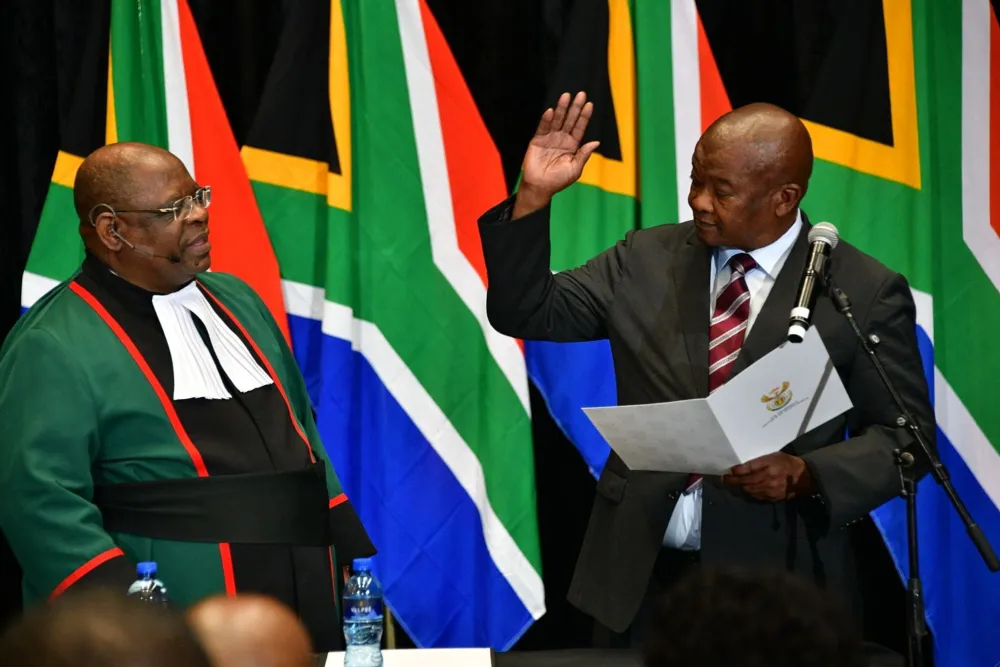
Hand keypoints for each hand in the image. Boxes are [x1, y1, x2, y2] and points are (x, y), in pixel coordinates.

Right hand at [513, 91, 600, 218]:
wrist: (540, 187)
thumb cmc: (558, 181)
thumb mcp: (575, 169)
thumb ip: (584, 155)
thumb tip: (596, 142)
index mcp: (572, 146)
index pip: (580, 127)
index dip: (584, 116)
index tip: (589, 104)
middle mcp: (562, 139)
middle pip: (570, 120)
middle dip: (575, 107)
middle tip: (580, 94)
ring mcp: (549, 139)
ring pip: (557, 120)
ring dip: (562, 108)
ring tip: (566, 96)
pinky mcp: (537, 141)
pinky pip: (543, 128)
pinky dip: (546, 120)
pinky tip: (551, 111)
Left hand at [722, 453, 812, 501]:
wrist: (804, 477)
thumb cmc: (786, 462)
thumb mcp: (773, 456)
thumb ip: (758, 461)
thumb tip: (741, 467)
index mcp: (769, 465)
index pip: (749, 468)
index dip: (737, 471)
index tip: (728, 471)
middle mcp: (769, 478)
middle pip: (746, 481)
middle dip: (733, 481)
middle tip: (724, 479)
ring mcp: (770, 490)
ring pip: (749, 490)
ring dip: (740, 487)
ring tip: (732, 484)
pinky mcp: (772, 498)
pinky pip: (757, 496)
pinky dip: (750, 492)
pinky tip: (746, 489)